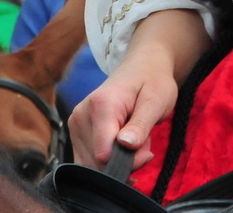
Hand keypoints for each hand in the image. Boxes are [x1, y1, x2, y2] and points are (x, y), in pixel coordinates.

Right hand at [69, 55, 178, 170]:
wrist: (142, 68)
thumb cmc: (153, 82)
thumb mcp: (156, 102)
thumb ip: (141, 125)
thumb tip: (125, 145)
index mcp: (101, 105)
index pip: (105, 155)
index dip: (129, 162)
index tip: (147, 151)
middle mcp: (81, 114)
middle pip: (97, 162)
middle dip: (125, 162)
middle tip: (143, 143)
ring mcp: (75, 123)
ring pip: (93, 163)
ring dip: (117, 161)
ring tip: (132, 138)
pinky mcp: (76, 130)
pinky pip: (88, 159)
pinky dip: (107, 160)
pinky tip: (121, 146)